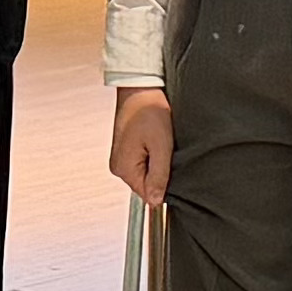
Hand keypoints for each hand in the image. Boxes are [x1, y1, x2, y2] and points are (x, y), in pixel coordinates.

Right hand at [110, 88, 174, 206]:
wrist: (141, 89)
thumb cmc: (149, 111)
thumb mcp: (161, 145)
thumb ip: (159, 176)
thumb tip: (156, 201)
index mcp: (124, 169)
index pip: (148, 194)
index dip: (165, 184)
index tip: (172, 167)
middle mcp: (119, 167)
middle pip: (147, 184)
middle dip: (161, 172)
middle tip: (168, 150)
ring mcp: (121, 159)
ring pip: (147, 173)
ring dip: (158, 163)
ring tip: (162, 143)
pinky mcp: (126, 151)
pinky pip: (144, 163)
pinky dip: (154, 156)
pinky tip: (157, 142)